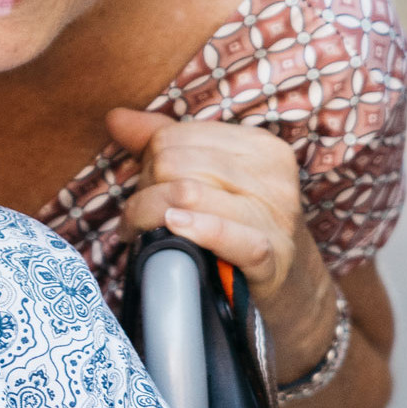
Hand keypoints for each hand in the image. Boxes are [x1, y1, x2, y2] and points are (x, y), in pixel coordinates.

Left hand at [106, 107, 337, 379]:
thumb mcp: (211, 180)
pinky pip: (226, 235)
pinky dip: (195, 229)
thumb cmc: (238, 227)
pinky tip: (173, 230)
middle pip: (174, 164)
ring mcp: (275, 217)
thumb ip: (164, 142)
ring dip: (146, 216)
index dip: (146, 164)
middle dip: (145, 191)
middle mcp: (272, 177)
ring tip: (138, 234)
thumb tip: (116, 116)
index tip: (144, 191)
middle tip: (139, 218)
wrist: (290, 291)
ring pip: (186, 194)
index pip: (174, 137)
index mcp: (259, 148)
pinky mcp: (270, 256)